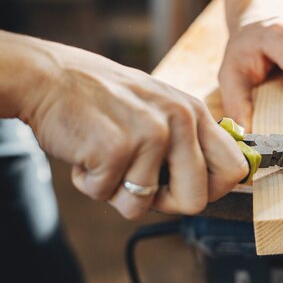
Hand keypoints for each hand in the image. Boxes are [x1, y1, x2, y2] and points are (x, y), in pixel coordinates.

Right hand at [22, 42, 248, 219]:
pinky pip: (107, 196)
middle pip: (196, 201)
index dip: (212, 191)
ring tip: (105, 156)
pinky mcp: (118, 147)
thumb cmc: (104, 100)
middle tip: (135, 181)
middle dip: (163, 203)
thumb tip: (217, 182)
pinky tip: (86, 152)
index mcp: (195, 112)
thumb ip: (189, 140)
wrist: (48, 77)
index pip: (235, 169)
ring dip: (116, 191)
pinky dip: (90, 183)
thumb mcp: (159, 108)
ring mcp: (151, 133)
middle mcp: (180, 120)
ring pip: (143, 206)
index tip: (184, 188)